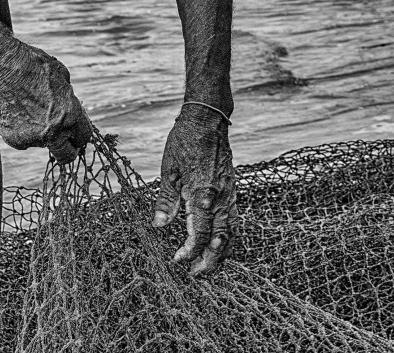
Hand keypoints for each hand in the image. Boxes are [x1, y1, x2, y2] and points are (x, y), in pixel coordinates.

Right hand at [0, 41, 92, 163]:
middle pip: (67, 155)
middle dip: (68, 148)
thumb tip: (69, 106)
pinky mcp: (12, 140)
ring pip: (42, 144)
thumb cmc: (32, 65)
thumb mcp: (61, 75)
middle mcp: (52, 132)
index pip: (84, 138)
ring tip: (30, 108)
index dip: (80, 133)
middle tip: (63, 137)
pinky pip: (23, 139)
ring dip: (41, 133)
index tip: (75, 131)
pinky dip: (22, 130)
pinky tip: (16, 110)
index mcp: (69, 115)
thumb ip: (68, 97)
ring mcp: (31, 139)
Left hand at [152, 104, 237, 275]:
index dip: (190, 251)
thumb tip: (159, 226)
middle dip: (210, 261)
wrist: (208, 119)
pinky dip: (228, 236)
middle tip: (196, 274)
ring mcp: (229, 192)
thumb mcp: (168, 170)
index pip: (200, 233)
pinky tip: (217, 241)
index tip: (177, 260)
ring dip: (222, 252)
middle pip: (221, 239)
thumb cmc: (184, 141)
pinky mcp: (232, 188)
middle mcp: (220, 196)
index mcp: (202, 192)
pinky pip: (234, 218)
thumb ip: (166, 200)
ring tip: (208, 264)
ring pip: (232, 231)